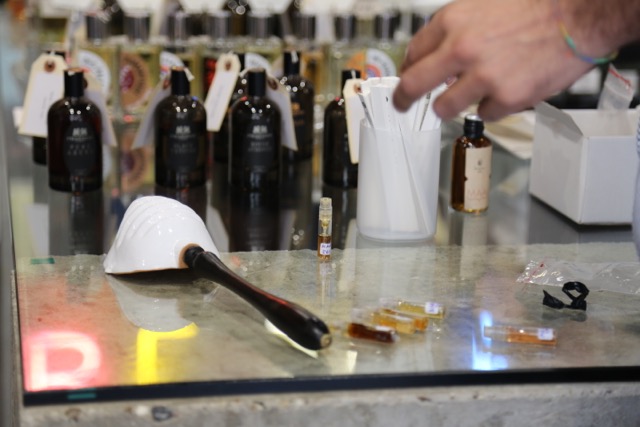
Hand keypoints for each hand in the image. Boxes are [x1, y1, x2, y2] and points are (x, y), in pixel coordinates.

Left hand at [393, 0, 591, 120]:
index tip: (407, 77)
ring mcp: (483, 76)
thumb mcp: (485, 5)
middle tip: (403, 104)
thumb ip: (456, 29)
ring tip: (468, 95)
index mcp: (453, 21)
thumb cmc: (537, 7)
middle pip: (414, 85)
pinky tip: (506, 89)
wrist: (581, 14)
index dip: (408, 68)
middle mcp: (462, 48)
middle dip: (404, 99)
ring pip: (445, 107)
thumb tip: (434, 55)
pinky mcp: (506, 97)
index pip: (413, 52)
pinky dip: (492, 105)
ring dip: (450, 105)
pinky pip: (485, 113)